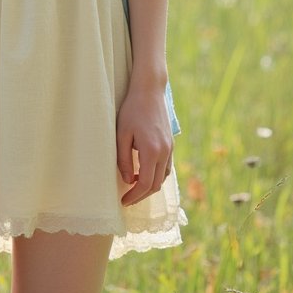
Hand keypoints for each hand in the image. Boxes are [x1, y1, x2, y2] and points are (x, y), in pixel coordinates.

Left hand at [116, 83, 172, 206]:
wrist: (149, 91)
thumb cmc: (132, 110)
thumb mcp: (122, 134)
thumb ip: (123, 159)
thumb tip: (128, 180)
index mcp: (151, 151)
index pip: (145, 184)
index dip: (134, 196)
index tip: (123, 201)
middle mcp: (164, 152)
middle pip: (156, 184)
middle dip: (141, 195)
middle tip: (127, 199)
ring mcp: (169, 148)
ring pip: (163, 177)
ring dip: (150, 186)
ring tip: (134, 187)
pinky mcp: (170, 144)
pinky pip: (166, 167)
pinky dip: (157, 175)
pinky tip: (145, 172)